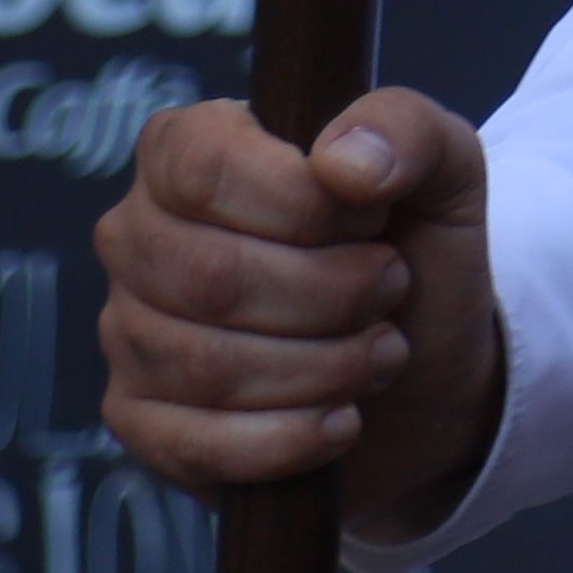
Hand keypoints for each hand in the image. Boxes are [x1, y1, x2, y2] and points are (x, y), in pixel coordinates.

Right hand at [95, 91, 506, 539]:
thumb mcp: (443, 170)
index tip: (374, 220)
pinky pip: (195, 443)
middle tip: (392, 290)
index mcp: (187, 149)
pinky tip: (340, 420)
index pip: (204, 166)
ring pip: (208, 366)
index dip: (303, 204)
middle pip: (212, 275)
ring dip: (324, 368)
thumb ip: (406, 129)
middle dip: (332, 296)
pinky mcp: (141, 421)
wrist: (420, 373)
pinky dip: (290, 438)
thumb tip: (342, 161)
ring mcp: (128, 330)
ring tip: (381, 352)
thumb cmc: (414, 251)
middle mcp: (138, 234)